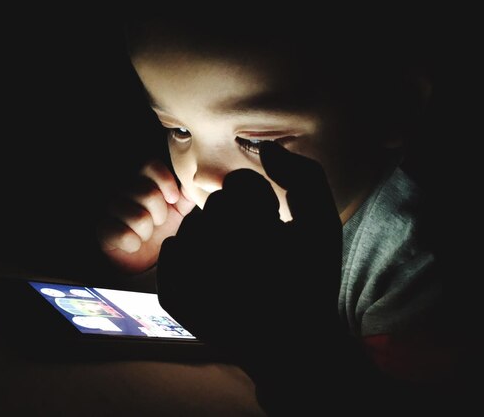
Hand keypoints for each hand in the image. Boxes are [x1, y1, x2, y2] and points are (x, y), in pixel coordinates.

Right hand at [97, 159, 195, 272]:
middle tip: (156, 222)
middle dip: (160, 215)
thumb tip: (196, 181)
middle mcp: (123, 189)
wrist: (141, 256)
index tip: (173, 199)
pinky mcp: (102, 228)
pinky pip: (125, 235)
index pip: (151, 165)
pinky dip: (134, 244)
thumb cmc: (158, 228)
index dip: (165, 181)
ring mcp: (110, 207)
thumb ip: (186, 193)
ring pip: (139, 218)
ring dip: (146, 232)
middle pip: (149, 194)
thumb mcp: (177, 209)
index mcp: (142, 180)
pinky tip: (132, 244)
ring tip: (143, 233)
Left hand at [157, 141, 342, 346]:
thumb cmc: (308, 281)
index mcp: (257, 236)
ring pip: (191, 226)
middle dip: (235, 219)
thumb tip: (266, 148)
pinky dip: (191, 257)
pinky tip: (216, 276)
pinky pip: (172, 251)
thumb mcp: (322, 224)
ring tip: (237, 265)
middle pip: (213, 205)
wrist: (289, 346)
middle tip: (256, 250)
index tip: (271, 226)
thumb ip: (304, 176)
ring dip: (213, 237)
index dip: (258, 202)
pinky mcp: (174, 297)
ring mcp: (190, 279)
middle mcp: (217, 256)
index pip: (238, 186)